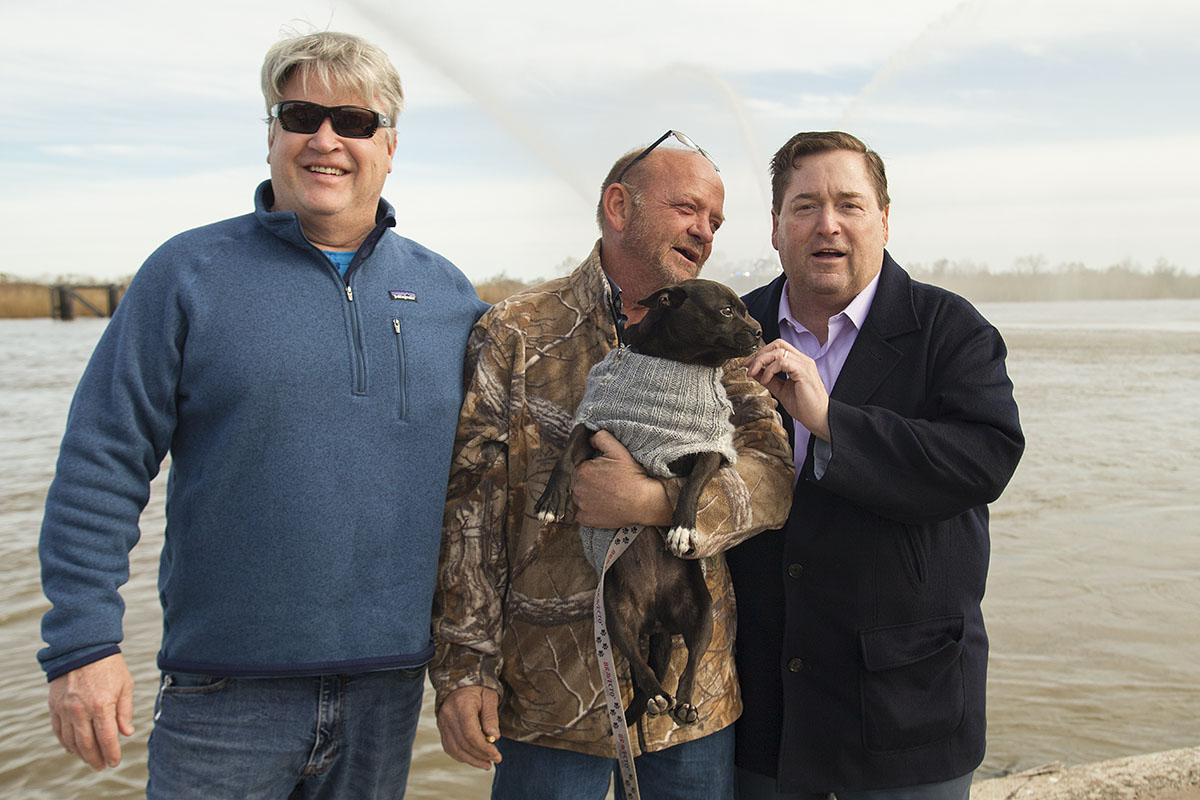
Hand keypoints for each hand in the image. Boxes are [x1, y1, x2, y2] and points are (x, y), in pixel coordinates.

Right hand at [47, 653, 134, 769]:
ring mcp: (65, 709)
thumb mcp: (125, 685)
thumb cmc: (109, 666)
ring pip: (71, 741)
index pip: (107, 738)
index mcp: (102, 705)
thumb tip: (127, 733)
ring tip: (90, 759)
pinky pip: (58, 731)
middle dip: (96, 758)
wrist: (83, 648)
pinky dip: (65, 742)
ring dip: (81, 754)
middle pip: (87, 744)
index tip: (114, 762)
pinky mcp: (54, 706)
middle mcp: (81, 710)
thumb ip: (125, 711)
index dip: (111, 753)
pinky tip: (73, 748)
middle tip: (101, 766)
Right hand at [437, 686, 501, 769]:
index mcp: (461, 705)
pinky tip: (473, 759)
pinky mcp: (441, 727)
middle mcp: (448, 715)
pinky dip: (461, 756)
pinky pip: (449, 746)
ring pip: (454, 748)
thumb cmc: (478, 687)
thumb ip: (491, 717)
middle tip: (496, 760)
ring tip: (486, 764)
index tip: (496, 754)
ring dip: (471, 759)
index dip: (483, 747)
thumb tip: (494, 737)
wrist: (460, 679)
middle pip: (463, 743)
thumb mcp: (489, 696)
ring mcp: (442, 722)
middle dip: (480, 755)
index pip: (470, 733)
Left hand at [570, 430, 671, 527]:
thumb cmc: (632, 475)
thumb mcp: (618, 450)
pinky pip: (580, 514)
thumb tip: (589, 437)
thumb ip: (600, 438)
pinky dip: (588, 511)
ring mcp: (581, 506)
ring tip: (605, 494)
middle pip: (577, 482)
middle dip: (587, 481)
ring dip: (586, 495)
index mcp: (582, 471)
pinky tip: (602, 506)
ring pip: (578, 498)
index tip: (603, 472)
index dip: (591, 468)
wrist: (643, 501)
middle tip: (606, 482)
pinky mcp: (586, 519)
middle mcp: (577, 489)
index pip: (579, 467)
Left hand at [744, 341, 830, 440]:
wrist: (818, 418)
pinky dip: (770, 369)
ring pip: (778, 351)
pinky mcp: (804, 372)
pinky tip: (766, 379)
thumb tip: (755, 372)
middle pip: (777, 344)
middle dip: (759, 354)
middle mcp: (802, 360)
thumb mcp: (781, 390)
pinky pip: (783, 362)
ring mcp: (804, 364)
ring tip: (753, 373)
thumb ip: (769, 380)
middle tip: (748, 367)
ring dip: (761, 361)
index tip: (748, 366)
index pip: (778, 348)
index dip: (761, 354)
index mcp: (798, 363)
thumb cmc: (804, 406)